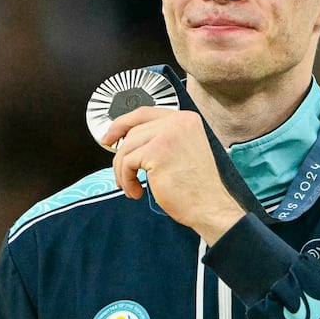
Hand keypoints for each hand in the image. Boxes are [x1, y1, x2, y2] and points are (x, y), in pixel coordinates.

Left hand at [101, 107, 245, 244]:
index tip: (109, 138)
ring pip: (126, 147)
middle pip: (133, 131)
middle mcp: (178, 121)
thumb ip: (160, 139)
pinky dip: (126, 180)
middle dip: (121, 156)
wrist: (210, 206)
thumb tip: (126, 139)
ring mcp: (168, 134)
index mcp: (185, 119)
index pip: (144, 113)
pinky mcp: (157, 151)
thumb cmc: (196, 187)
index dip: (122, 124)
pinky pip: (127, 162)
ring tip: (131, 187)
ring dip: (122, 171)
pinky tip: (137, 192)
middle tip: (123, 176)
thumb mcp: (181, 151)